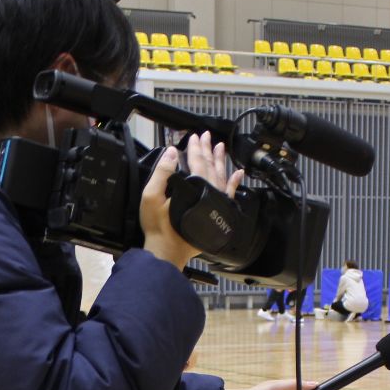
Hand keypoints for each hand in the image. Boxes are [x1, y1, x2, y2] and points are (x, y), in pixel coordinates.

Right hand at [141, 132, 241, 271]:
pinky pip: (229, 195)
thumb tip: (171, 151)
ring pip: (222, 177)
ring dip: (221, 162)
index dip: (194, 148)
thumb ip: (162, 173)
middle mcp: (209, 195)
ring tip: (221, 148)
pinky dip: (234, 183)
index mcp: (193, 189)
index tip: (194, 136)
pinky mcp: (217, 214)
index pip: (196, 162)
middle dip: (208, 150)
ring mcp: (215, 205)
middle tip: (207, 136)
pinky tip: (238, 174)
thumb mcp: (151, 197)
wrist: (167, 252)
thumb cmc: (157, 227)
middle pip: (210, 167)